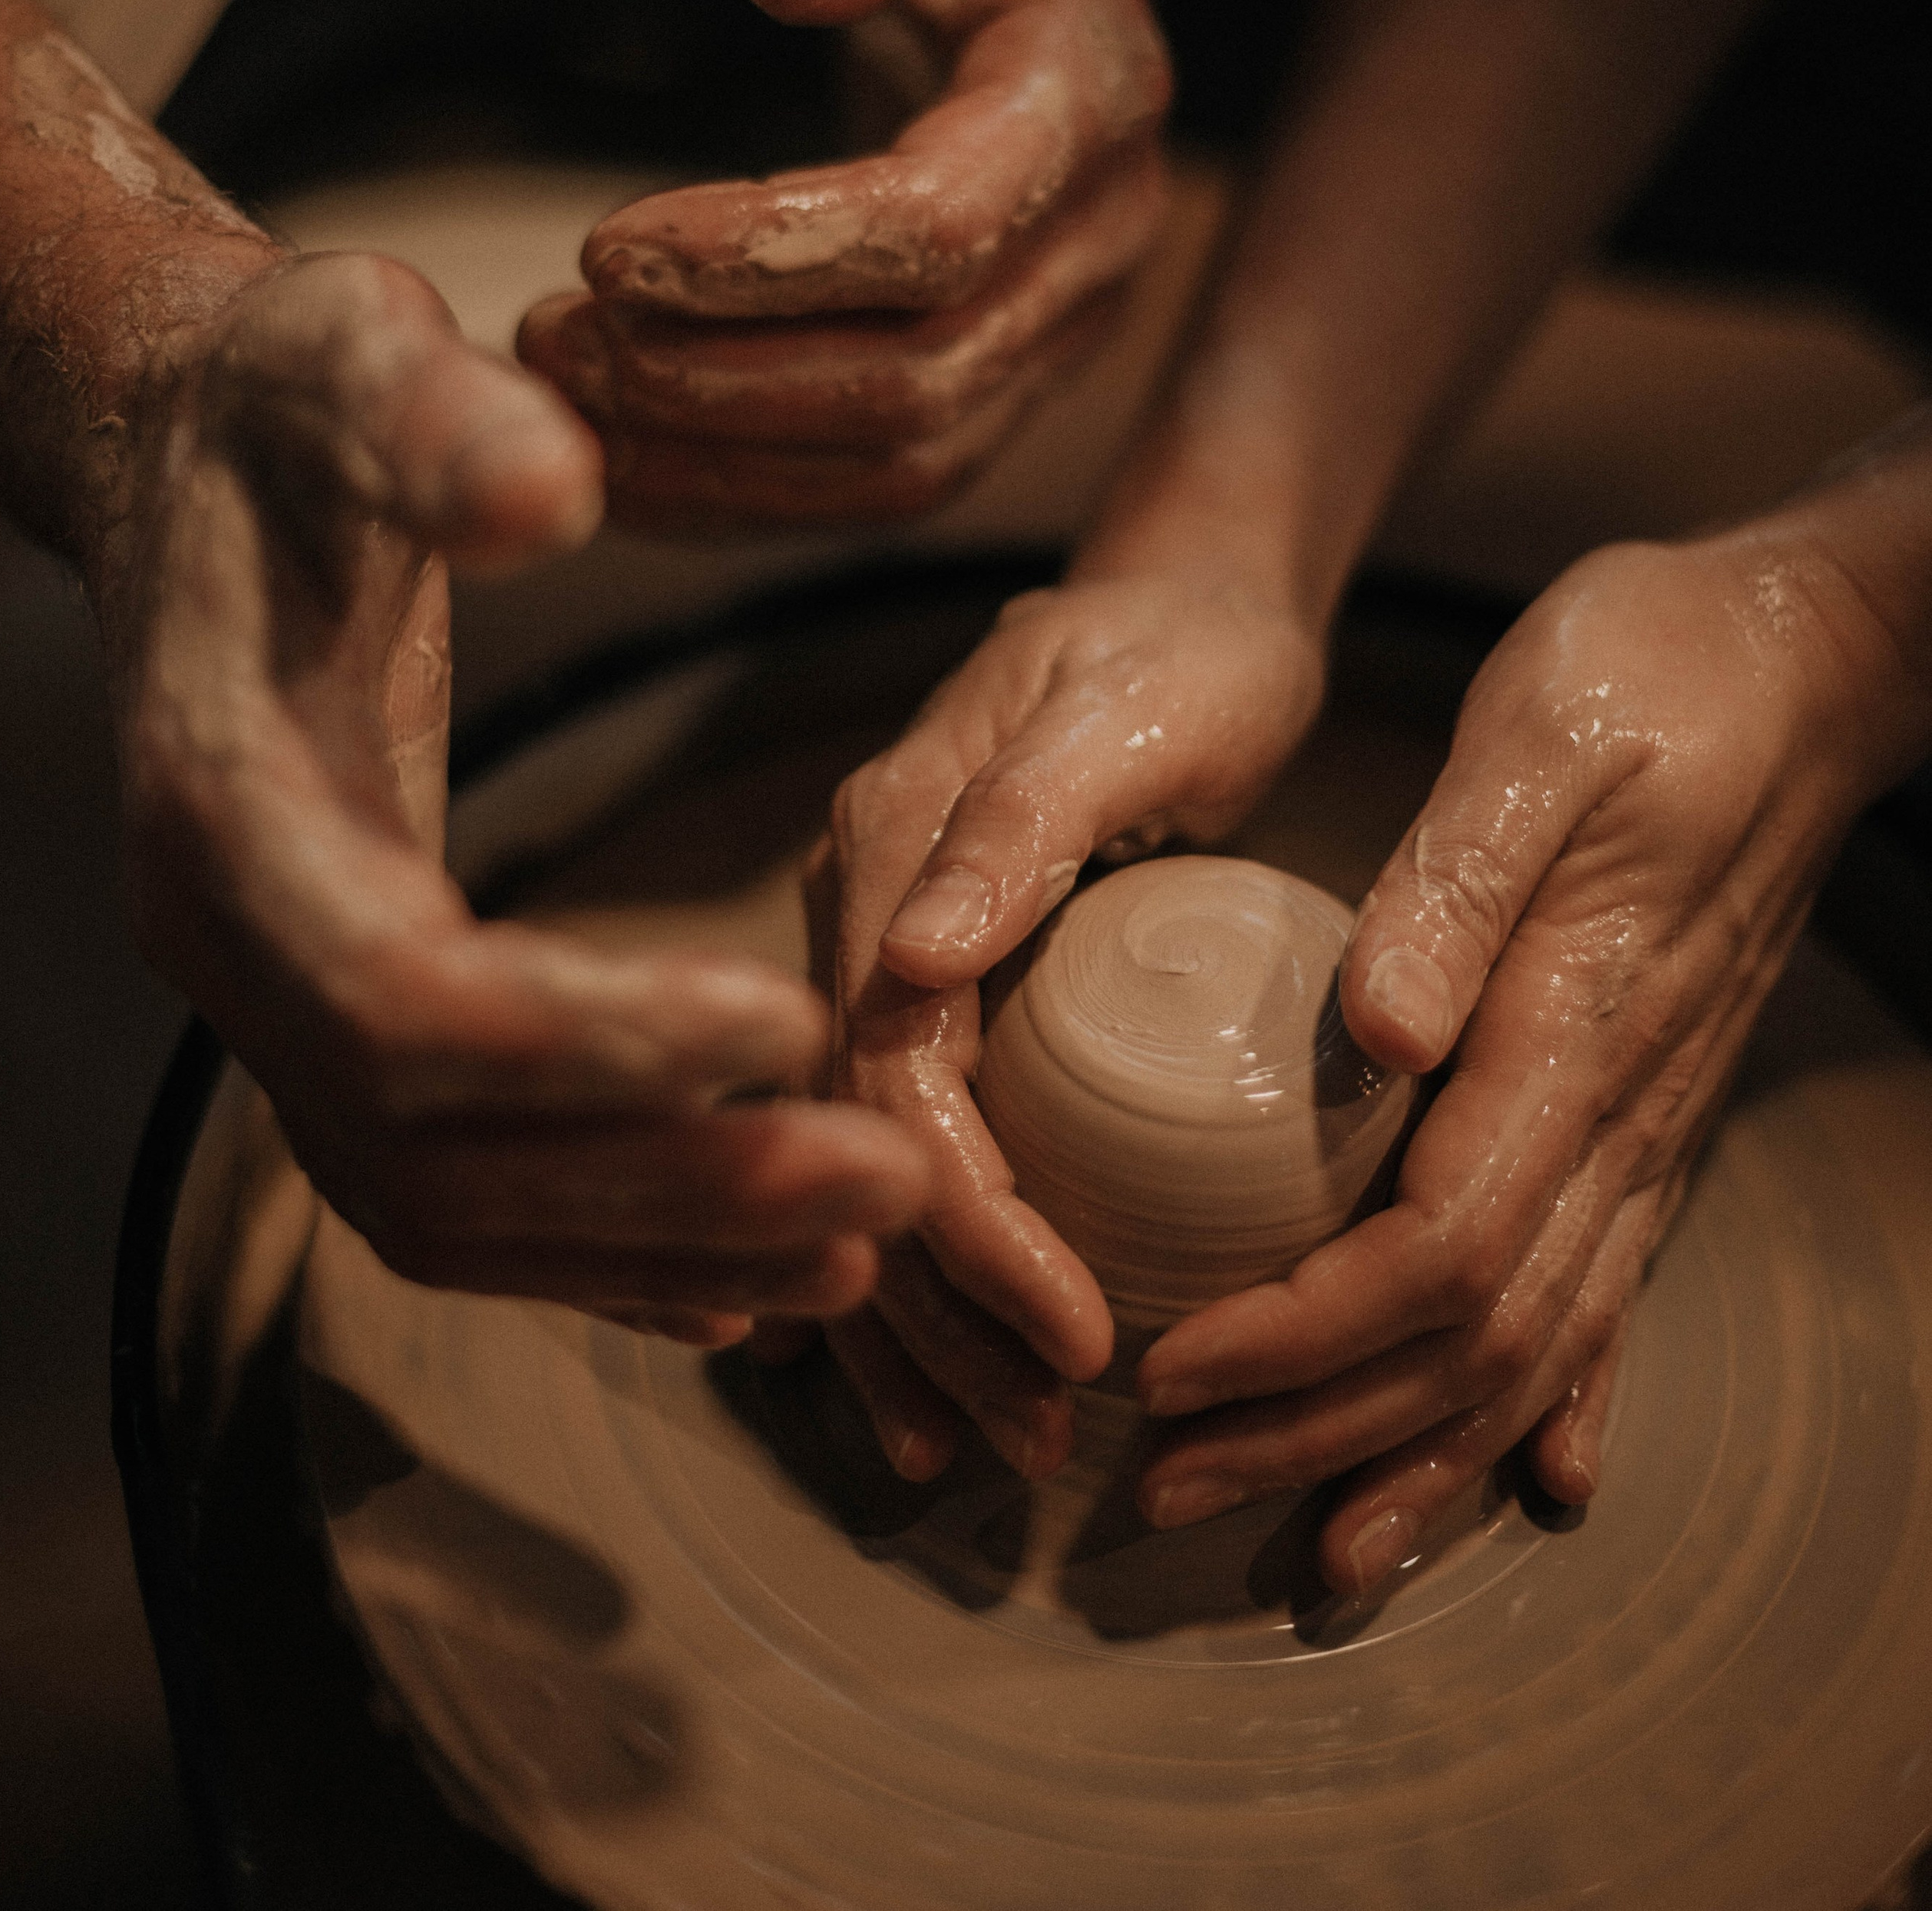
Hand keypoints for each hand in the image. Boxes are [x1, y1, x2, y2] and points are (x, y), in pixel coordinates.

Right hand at [98, 250, 928, 1342]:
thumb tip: (550, 498)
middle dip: (665, 1183)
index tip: (788, 1020)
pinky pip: (460, 1180)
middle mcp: (233, 942)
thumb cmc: (283, 400)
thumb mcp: (352, 353)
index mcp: (224, 806)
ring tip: (857, 1247)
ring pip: (453, 1203)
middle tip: (886, 1187)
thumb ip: (440, 426)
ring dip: (656, 1238)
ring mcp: (278, 996)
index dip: (594, 1035)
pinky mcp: (343, 1008)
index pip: (406, 996)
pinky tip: (745, 1270)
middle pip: (439, 1153)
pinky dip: (600, 1240)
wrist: (195, 455)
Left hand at [518, 0, 1171, 530]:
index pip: (943, 225)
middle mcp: (1101, 243)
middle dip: (719, 376)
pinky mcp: (1007, 393)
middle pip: (919, 373)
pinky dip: (743, 494)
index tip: (604, 247)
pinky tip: (620, 453)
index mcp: (1091, 93)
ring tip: (563, 390)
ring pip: (902, 461)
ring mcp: (1064, 336)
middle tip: (552, 336)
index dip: (772, 257)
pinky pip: (881, 491)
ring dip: (717, 452)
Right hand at [794, 577, 1323, 1477]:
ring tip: (992, 1445)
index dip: (964, 1223)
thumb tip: (909, 957)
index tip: (1068, 1339)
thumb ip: (1014, 823)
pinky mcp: (928, 984)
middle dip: (933, 1309)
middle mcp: (857, 902)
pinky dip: (908, 1269)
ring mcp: (881, 945)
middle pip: (849, 1142)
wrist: (1191, 596)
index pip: (890, 1071)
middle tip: (1040, 1432)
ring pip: (853, 1164)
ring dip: (911, 1319)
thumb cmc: (1183, 649)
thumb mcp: (1121, 712)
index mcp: (886, 841)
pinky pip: (891, 1142)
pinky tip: (937, 1379)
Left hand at [1132, 531, 1913, 1588]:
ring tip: (1309, 1538)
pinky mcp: (1653, 1107)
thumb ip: (1457, 882)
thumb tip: (1377, 1026)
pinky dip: (1556, 1400)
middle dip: (1319, 1434)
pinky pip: (1609, 1291)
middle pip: (1471, 1340)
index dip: (1304, 1334)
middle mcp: (1618, 1111)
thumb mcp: (1539, 736)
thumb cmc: (1655, 672)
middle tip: (1172, 1487)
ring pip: (1539, 1347)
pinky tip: (1534, 1476)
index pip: (1435, 1247)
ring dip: (1418, 1453)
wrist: (1811, 662)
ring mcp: (1648, 1123)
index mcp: (1568, 1026)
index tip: (1174, 1366)